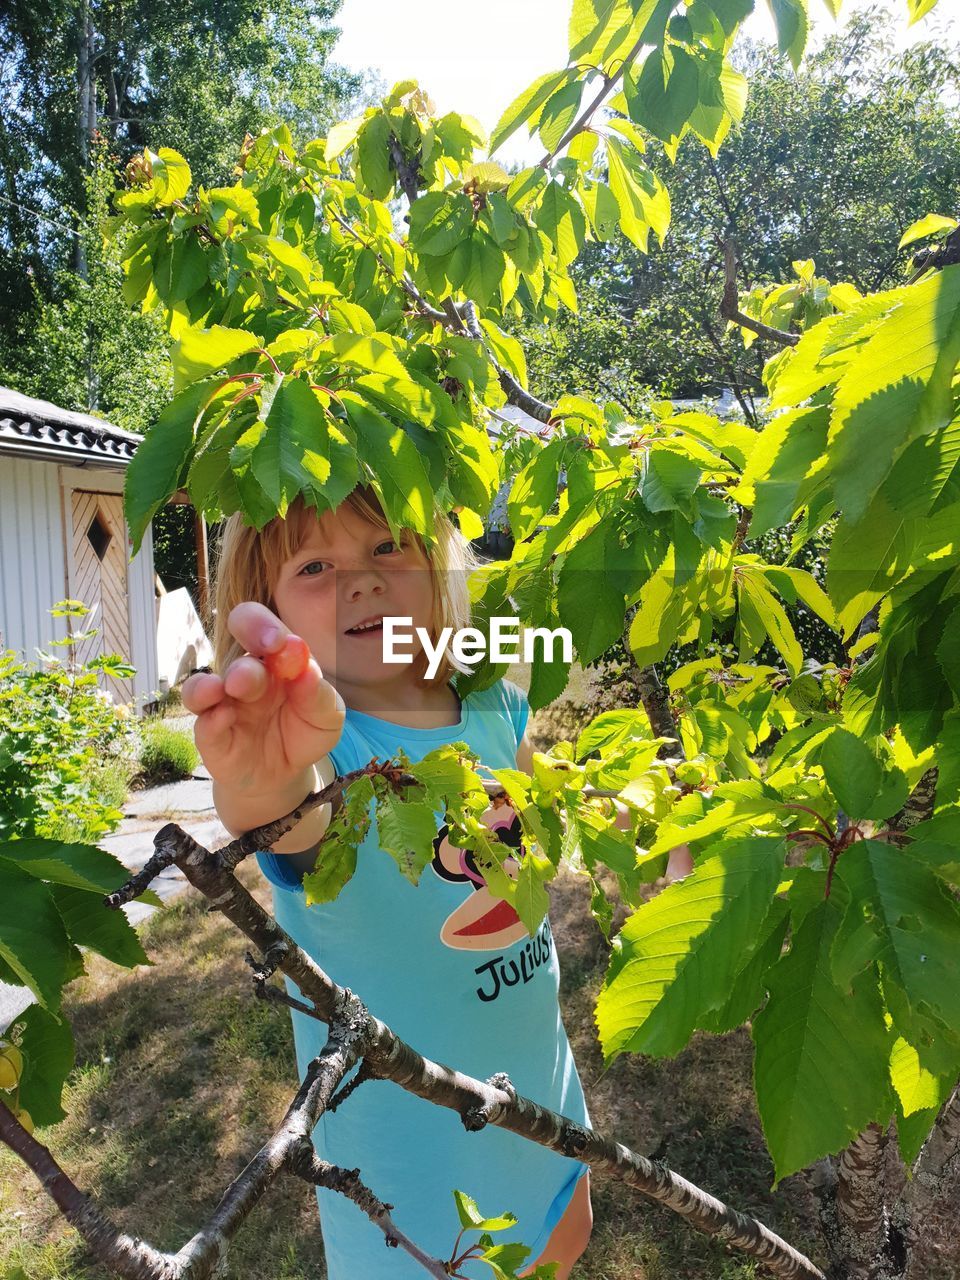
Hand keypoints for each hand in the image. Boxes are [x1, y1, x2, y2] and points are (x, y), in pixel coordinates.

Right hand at [181, 602, 343, 794]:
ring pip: (202, 687)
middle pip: (234, 659)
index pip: (258, 628)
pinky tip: (223, 719)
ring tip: (222, 690)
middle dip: (243, 667)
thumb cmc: (304, 734)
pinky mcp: (210, 736)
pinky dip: (210, 720)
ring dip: (208, 686)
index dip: (261, 626)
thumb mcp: (326, 717)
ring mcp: (222, 705)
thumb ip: (320, 695)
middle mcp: (243, 678)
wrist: (285, 775)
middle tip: (247, 678)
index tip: (276, 642)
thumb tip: (308, 671)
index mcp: (272, 662)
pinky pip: (203, 725)